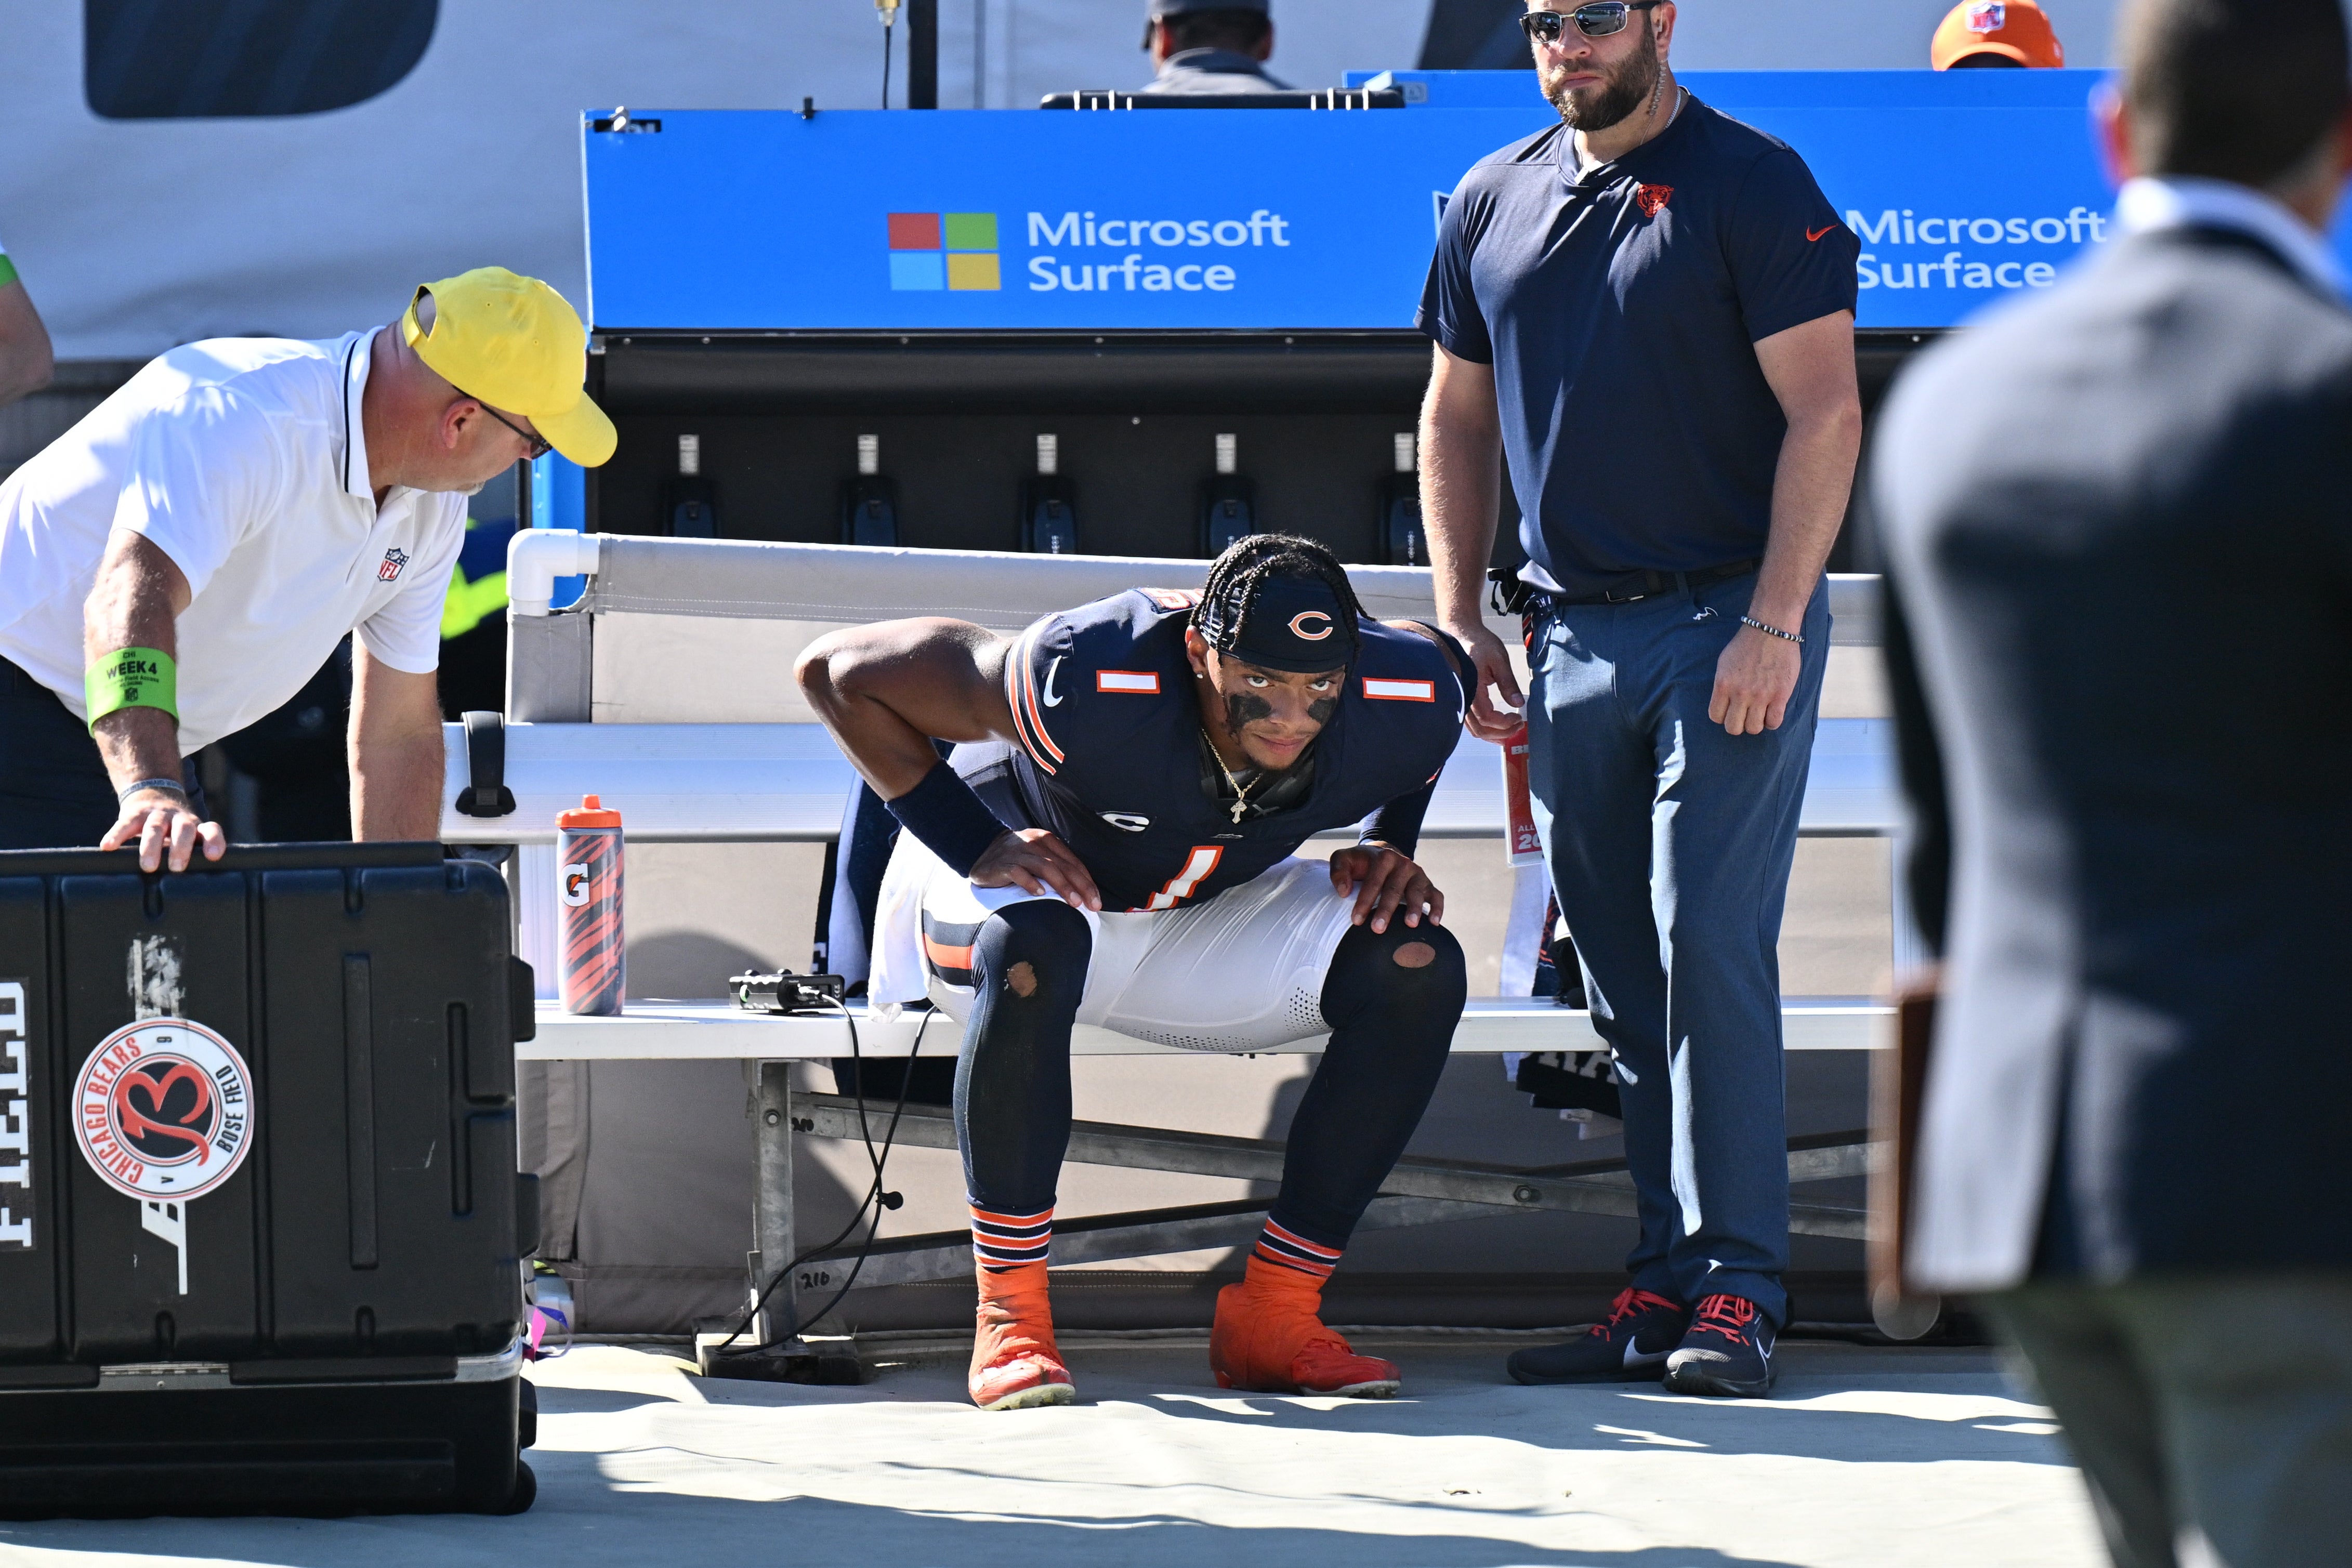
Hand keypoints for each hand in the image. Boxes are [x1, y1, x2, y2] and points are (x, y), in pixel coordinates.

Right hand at [100, 788, 225, 873]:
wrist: (154, 794)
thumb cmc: (173, 829)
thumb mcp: (187, 838)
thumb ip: (191, 856)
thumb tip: (190, 889)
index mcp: (196, 827)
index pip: (211, 830)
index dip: (214, 841)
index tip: (213, 856)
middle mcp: (179, 818)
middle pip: (184, 829)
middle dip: (181, 848)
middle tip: (177, 868)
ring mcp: (157, 814)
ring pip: (156, 827)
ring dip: (152, 846)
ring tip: (148, 866)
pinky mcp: (134, 813)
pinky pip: (125, 823)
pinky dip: (116, 834)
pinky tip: (108, 846)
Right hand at [970, 827, 1100, 910]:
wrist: (980, 847)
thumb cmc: (1016, 857)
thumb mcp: (1037, 855)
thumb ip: (1056, 866)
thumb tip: (1081, 891)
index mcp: (1047, 841)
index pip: (1073, 862)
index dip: (1087, 881)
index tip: (1097, 900)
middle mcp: (1034, 843)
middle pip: (1064, 866)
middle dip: (1082, 886)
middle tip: (1092, 904)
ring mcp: (1018, 852)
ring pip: (1046, 868)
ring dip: (1063, 886)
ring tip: (1074, 903)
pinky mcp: (1003, 864)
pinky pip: (1019, 872)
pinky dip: (1030, 883)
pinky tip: (1040, 894)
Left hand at [1329, 844, 1443, 932]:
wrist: (1383, 856)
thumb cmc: (1360, 863)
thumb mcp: (1344, 859)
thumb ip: (1338, 871)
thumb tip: (1344, 891)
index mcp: (1382, 857)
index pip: (1373, 881)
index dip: (1364, 901)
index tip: (1356, 920)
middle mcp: (1402, 864)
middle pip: (1394, 889)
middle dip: (1386, 910)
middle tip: (1377, 929)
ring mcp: (1417, 875)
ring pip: (1417, 892)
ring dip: (1415, 908)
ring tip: (1410, 924)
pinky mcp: (1428, 884)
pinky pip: (1437, 896)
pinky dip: (1437, 908)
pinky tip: (1434, 923)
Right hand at [1443, 620, 1525, 743]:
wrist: (1461, 631)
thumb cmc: (1478, 642)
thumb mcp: (1499, 660)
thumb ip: (1508, 683)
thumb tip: (1518, 704)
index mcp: (1471, 688)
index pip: (1487, 718)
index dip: (1504, 723)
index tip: (1518, 718)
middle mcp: (1462, 697)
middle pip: (1479, 729)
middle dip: (1501, 733)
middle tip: (1518, 726)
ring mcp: (1460, 699)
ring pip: (1474, 728)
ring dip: (1493, 734)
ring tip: (1510, 729)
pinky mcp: (1462, 697)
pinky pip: (1471, 721)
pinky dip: (1485, 727)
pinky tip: (1497, 726)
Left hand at [1708, 624, 1802, 734]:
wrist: (1770, 630)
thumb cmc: (1746, 645)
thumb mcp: (1724, 663)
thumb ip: (1723, 685)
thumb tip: (1723, 703)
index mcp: (1723, 685)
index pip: (1715, 716)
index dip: (1722, 716)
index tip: (1730, 711)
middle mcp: (1740, 693)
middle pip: (1733, 727)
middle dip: (1738, 725)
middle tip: (1744, 716)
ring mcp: (1760, 695)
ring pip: (1754, 728)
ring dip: (1756, 724)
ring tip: (1759, 714)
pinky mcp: (1780, 695)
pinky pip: (1774, 722)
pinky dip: (1772, 722)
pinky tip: (1772, 712)